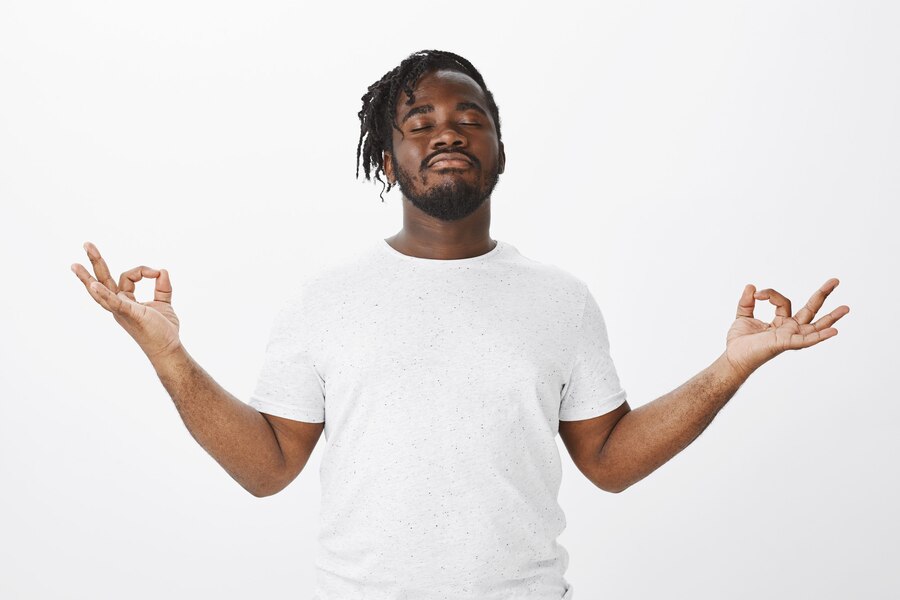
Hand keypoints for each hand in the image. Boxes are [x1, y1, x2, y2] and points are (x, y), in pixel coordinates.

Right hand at [71, 242, 181, 359]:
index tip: (157, 272)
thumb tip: (162, 270)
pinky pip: (114, 303)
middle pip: (103, 279)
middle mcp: (119, 304)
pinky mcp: (129, 315)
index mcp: (125, 300)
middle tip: (86, 244)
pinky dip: (104, 294)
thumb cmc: (163, 329)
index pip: (128, 276)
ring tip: (74, 265)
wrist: (168, 348)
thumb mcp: (164, 302)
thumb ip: (162, 287)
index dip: (143, 270)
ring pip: (101, 291)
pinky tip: (94, 286)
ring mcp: (121, 310)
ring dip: (88, 278)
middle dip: (95, 261)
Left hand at [724, 278, 849, 378]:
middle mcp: (789, 329)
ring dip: (831, 318)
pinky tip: (834, 331)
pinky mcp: (785, 344)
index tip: (756, 294)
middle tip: (836, 280)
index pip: (784, 301)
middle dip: (822, 295)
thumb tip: (751, 286)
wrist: (732, 357)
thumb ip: (747, 302)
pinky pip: (806, 340)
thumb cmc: (740, 342)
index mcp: (781, 322)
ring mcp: (790, 337)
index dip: (770, 294)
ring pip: (815, 326)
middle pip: (811, 310)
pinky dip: (820, 336)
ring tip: (846, 308)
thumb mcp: (743, 316)